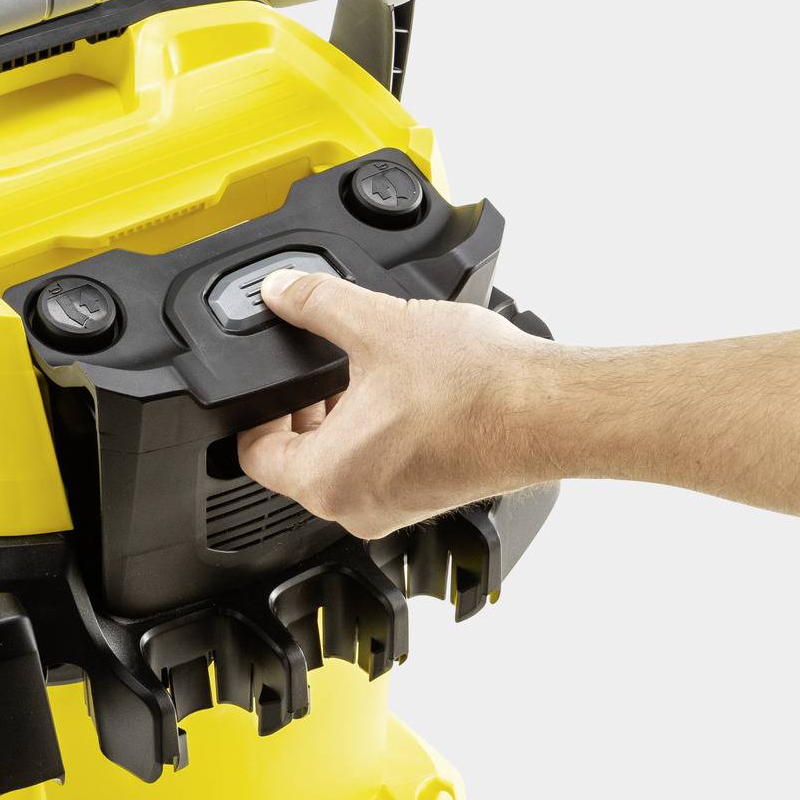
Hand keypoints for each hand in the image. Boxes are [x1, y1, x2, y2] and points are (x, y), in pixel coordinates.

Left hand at [235, 269, 551, 537]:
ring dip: (342, 422)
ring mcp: (392, 509)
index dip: (254, 413)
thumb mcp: (376, 325)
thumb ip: (315, 303)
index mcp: (325, 479)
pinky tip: (403, 393)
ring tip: (363, 372)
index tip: (270, 383)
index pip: (254, 456)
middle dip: (302, 412)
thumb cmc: (472, 389)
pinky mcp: (426, 499)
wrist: (544, 412)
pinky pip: (379, 471)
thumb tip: (283, 289)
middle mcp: (353, 508)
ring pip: (341, 467)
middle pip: (297, 463)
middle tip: (316, 369)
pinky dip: (378, 435)